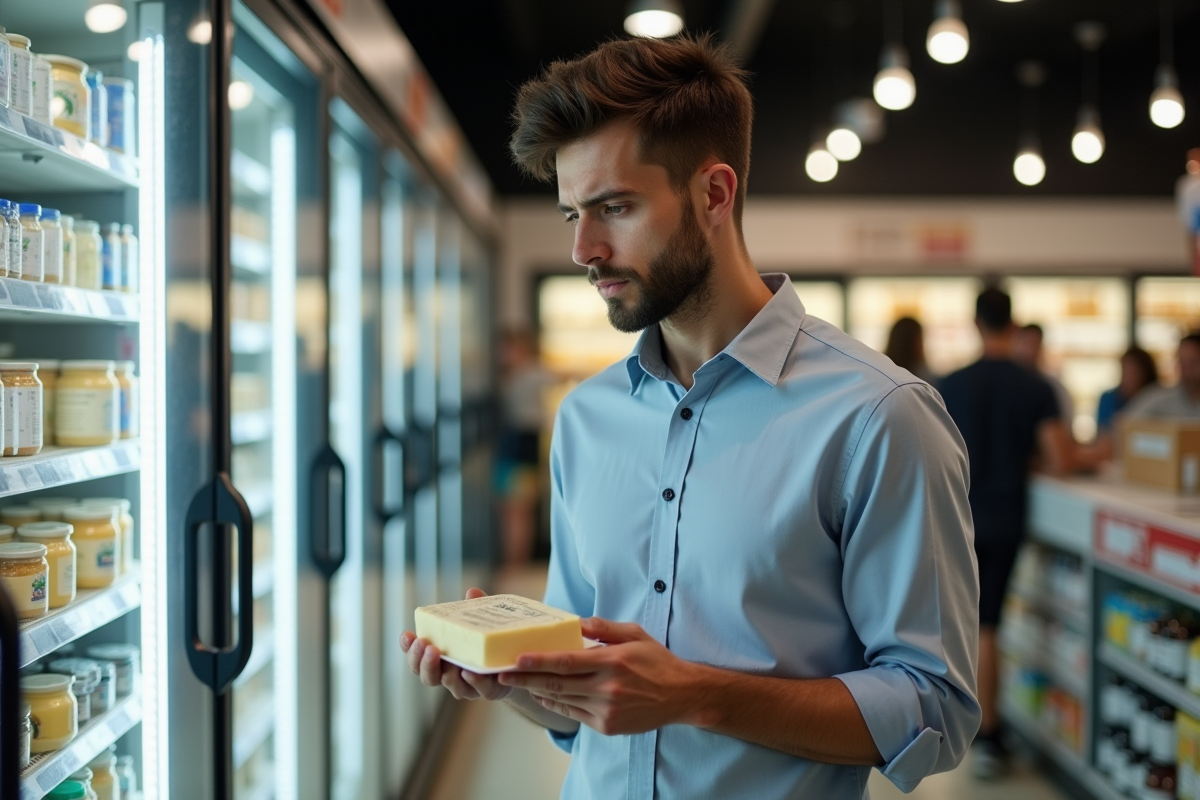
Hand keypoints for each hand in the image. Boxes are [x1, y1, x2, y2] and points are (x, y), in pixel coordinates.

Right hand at [400, 588, 514, 701]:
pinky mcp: (487, 690)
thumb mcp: (482, 624)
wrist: (516, 666)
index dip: (408, 648)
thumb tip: (472, 592)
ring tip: (448, 659)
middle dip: (422, 661)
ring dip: (445, 672)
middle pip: (426, 676)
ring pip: (449, 684)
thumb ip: (476, 609)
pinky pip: (478, 690)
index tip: (407, 634)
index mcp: (441, 658)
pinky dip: (473, 681)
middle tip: (426, 645)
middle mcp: (449, 674)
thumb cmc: (490, 642)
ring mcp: (467, 684)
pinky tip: (469, 671)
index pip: (417, 657)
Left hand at [497, 617, 698, 735]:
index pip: (567, 662)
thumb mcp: (634, 634)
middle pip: (557, 683)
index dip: (538, 661)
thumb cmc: (656, 661)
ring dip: (537, 691)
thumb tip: (575, 622)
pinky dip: (556, 704)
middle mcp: (607, 688)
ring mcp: (606, 710)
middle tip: (502, 673)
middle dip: (526, 679)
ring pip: (562, 700)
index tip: (516, 659)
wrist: (681, 696)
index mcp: (612, 662)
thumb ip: (604, 627)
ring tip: (518, 682)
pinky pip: (573, 714)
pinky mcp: (607, 725)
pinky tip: (543, 694)